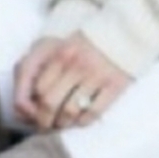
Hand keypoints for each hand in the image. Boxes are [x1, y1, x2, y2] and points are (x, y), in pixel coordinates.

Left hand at [13, 33, 132, 130]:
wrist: (126, 32)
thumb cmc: (89, 44)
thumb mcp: (64, 46)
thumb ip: (45, 66)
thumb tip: (31, 95)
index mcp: (62, 55)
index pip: (38, 89)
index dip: (33, 106)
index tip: (34, 113)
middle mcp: (77, 65)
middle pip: (50, 103)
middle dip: (44, 120)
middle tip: (46, 125)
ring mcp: (96, 76)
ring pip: (70, 111)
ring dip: (64, 123)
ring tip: (63, 123)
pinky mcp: (114, 85)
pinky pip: (93, 112)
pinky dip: (84, 121)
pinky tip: (81, 120)